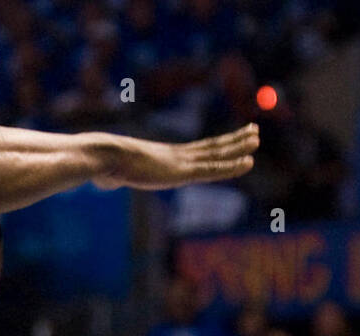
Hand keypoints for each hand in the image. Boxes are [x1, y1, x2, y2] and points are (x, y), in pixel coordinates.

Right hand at [92, 123, 258, 190]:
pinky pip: (212, 169)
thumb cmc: (103, 164)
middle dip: (234, 139)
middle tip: (254, 130)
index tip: (232, 139)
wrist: (103, 156)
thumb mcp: (112, 174)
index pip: (196, 151)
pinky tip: (248, 163)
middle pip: (211, 146)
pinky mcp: (181, 172)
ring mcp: (180, 163)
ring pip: (216, 154)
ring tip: (256, 137)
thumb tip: (103, 181)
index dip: (216, 145)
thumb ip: (114, 178)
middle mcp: (175, 156)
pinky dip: (231, 166)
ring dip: (238, 146)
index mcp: (163, 157)